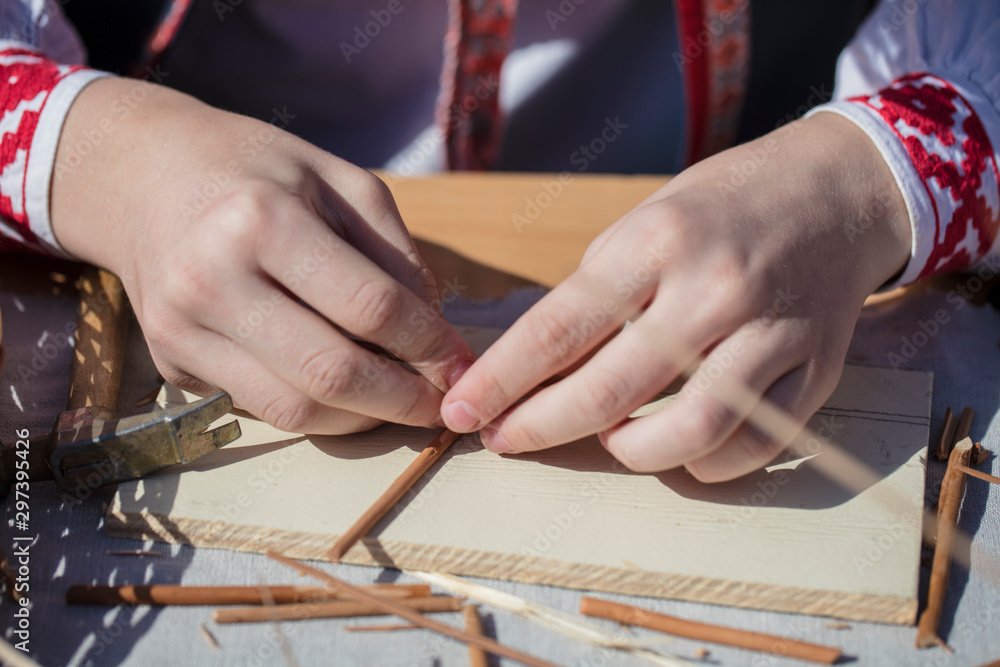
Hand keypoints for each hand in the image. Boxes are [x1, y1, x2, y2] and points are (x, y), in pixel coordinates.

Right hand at [51, 78, 474, 433]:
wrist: (145, 177)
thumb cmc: (259, 172)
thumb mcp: (341, 182)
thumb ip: (396, 255)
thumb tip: (436, 336)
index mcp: (262, 220)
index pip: (369, 307)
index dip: (428, 346)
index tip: (461, 364)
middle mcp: (211, 280)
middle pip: (330, 372)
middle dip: (402, 401)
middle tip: (441, 406)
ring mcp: (182, 328)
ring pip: (294, 409)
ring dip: (361, 419)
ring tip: (399, 403)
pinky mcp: (171, 362)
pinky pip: (260, 408)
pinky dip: (315, 411)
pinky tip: (345, 392)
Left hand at [441, 113, 911, 480]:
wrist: (839, 190)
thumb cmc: (724, 204)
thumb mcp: (647, 220)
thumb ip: (598, 293)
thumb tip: (536, 370)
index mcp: (659, 241)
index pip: (561, 327)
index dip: (503, 379)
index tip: (462, 409)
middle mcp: (715, 289)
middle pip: (610, 391)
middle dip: (540, 427)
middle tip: (503, 439)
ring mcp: (771, 334)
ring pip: (688, 433)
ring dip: (627, 453)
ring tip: (605, 440)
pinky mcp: (817, 370)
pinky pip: (751, 446)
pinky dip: (702, 462)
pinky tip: (676, 447)